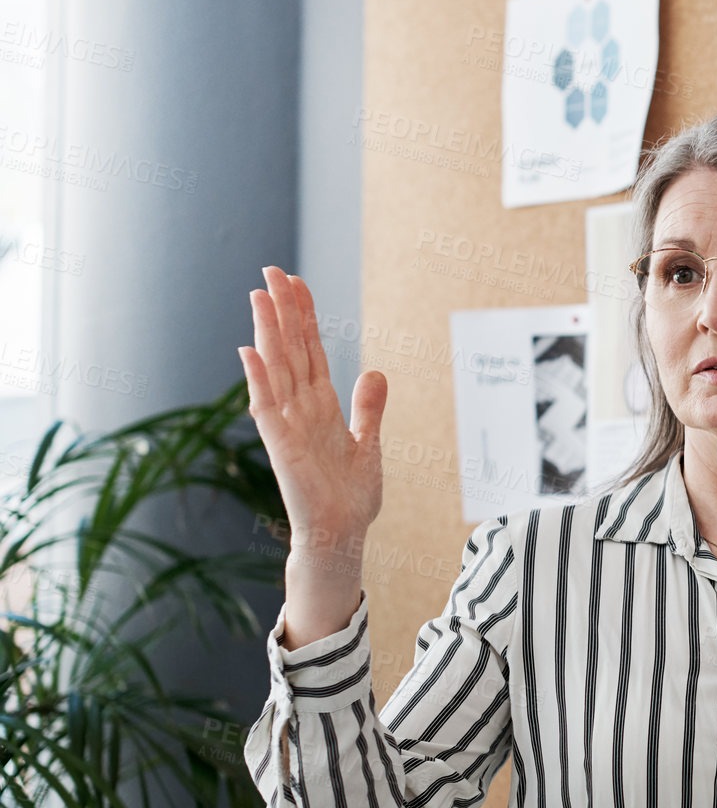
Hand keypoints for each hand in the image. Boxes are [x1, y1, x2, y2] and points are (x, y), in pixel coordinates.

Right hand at [238, 266, 387, 556]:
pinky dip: (258, 380)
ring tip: (259, 296)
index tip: (296, 282)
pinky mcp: (282, 448)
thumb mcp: (368, 443)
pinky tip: (250, 352)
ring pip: (277, 370)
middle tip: (271, 271)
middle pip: (290, 350)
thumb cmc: (349, 496)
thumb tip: (376, 371)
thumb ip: (368, 408)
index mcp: (321, 406)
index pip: (310, 351)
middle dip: (282, 311)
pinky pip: (267, 408)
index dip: (304, 317)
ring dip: (268, 333)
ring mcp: (288, 426)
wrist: (341, 536)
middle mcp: (301, 409)